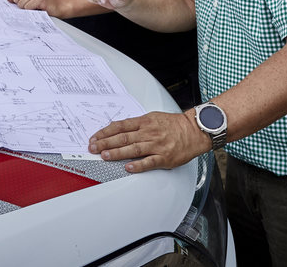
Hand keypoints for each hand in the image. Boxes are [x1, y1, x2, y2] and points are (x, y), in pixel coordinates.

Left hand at [7, 0, 61, 14]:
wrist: (60, 5)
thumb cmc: (45, 2)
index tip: (26, 0)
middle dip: (22, 4)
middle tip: (33, 4)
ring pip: (21, 4)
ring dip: (28, 8)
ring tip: (36, 6)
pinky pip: (28, 8)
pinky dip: (32, 10)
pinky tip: (39, 7)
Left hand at [88, 110, 210, 172]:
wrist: (194, 130)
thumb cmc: (174, 125)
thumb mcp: (153, 118)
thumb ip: (136, 124)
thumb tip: (119, 129)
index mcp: (144, 122)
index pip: (120, 126)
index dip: (105, 132)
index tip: (94, 138)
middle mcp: (148, 133)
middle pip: (123, 137)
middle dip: (105, 143)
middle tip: (93, 148)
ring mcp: (156, 145)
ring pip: (133, 149)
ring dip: (117, 153)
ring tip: (105, 156)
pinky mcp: (164, 157)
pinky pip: (149, 162)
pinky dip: (138, 165)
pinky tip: (128, 167)